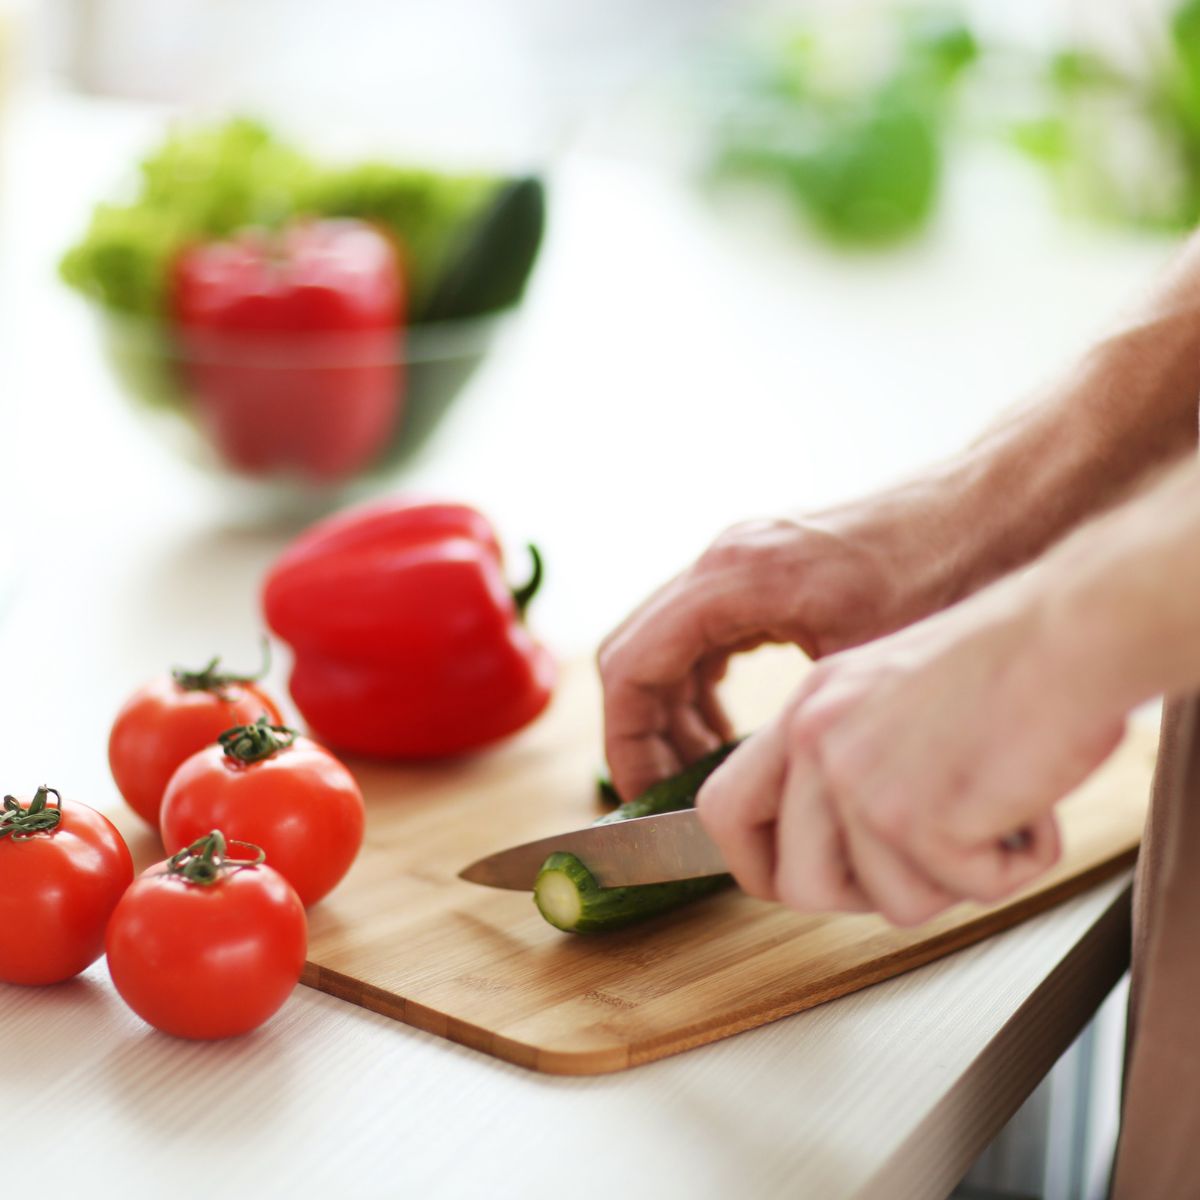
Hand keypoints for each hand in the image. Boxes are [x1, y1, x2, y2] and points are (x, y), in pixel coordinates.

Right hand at [598, 515, 924, 801]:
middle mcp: (722, 560)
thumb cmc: (944, 576)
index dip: (625, 743)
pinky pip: (702, 632)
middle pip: (635, 656)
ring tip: (703, 770)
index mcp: (732, 580)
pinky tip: (732, 729)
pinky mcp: (764, 566)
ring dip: (673, 710)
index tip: (644, 796)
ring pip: (665, 645)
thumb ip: (794, 723)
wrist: (995, 509)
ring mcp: (740, 557)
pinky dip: (701, 684)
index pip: (629, 669)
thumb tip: (749, 797)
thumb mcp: (866, 668)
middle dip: (643, 731)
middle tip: (669, 792)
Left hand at [695, 580, 1127, 925]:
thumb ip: (841, 763)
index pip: (723, 809)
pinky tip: (1021, 803)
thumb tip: (830, 848)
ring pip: (888, 903)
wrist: (1067, 630)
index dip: (752, 864)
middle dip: (863, 897)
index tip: (787, 882)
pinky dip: (1010, 864)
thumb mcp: (883, 697)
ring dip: (952, 877)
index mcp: (804, 709)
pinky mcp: (916, 815)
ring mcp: (859, 777)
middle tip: (924, 857)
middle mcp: (816, 740)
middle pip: (797, 885)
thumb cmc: (1003, 662)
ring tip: (987, 808)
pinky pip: (962, 890)